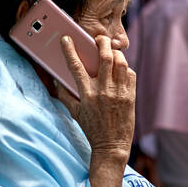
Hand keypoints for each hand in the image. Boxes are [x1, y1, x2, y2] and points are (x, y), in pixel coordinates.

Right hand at [58, 33, 134, 159]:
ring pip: (120, 62)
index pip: (76, 67)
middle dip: (102, 43)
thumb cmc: (92, 130)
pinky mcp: (131, 96)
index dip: (70, 50)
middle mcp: (104, 91)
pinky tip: (120, 70)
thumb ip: (65, 96)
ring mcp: (119, 93)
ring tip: (111, 52)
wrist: (112, 146)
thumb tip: (56, 82)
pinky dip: (125, 68)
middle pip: (105, 57)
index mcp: (87, 95)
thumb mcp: (76, 113)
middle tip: (99, 39)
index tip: (66, 39)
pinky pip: (130, 74)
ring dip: (115, 53)